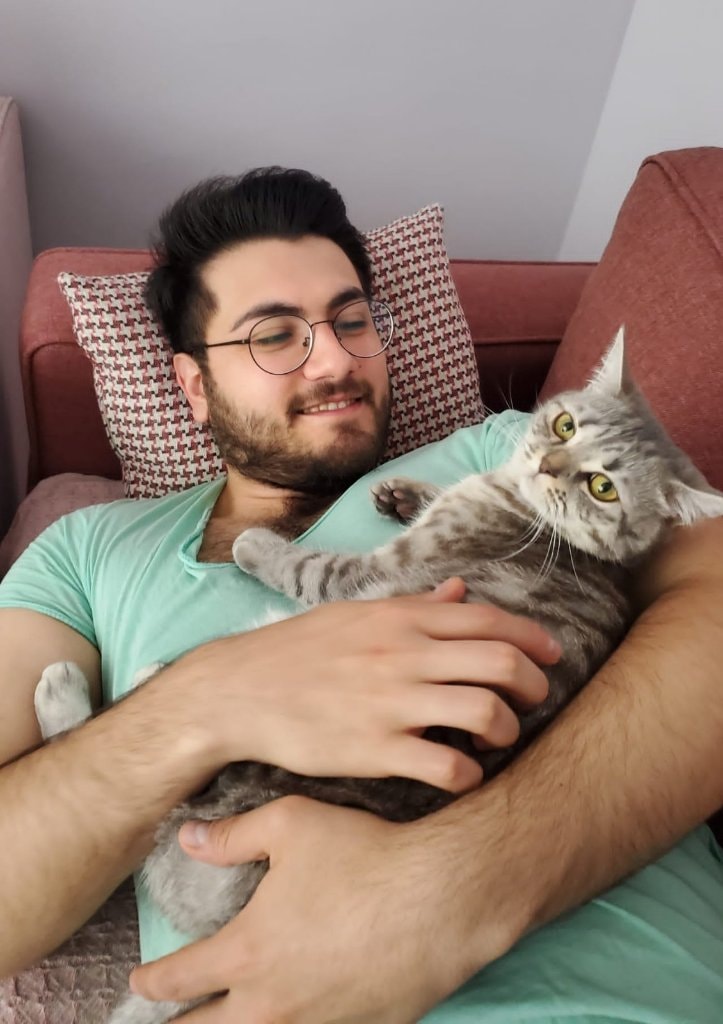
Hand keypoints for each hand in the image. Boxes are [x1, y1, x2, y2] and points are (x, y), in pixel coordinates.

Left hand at [130, 796, 499, 1022]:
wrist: (442, 896)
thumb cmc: (364, 854)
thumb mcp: (291, 824)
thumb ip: (234, 836)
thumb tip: (188, 838)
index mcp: (248, 952)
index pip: (180, 979)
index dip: (151, 982)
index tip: (138, 982)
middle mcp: (276, 1002)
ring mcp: (320, 1023)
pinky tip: (297, 1018)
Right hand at [173, 578, 558, 792]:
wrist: (238, 690)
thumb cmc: (299, 650)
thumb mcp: (355, 613)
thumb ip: (414, 604)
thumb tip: (460, 589)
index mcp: (400, 617)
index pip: (488, 619)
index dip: (533, 638)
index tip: (552, 656)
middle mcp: (403, 654)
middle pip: (502, 662)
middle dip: (534, 685)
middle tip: (533, 701)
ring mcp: (391, 702)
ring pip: (486, 712)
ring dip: (508, 729)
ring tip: (499, 738)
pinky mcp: (374, 749)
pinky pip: (447, 765)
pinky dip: (470, 774)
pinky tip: (463, 775)